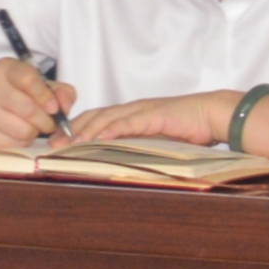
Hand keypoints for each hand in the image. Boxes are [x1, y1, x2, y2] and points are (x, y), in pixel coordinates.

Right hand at [0, 58, 77, 147]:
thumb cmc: (21, 91)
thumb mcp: (44, 83)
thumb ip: (62, 92)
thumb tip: (65, 108)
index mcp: (8, 69)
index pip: (29, 81)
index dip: (46, 97)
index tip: (55, 109)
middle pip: (28, 110)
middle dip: (46, 121)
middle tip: (51, 123)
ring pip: (22, 130)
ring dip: (35, 132)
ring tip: (35, 126)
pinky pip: (12, 143)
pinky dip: (23, 141)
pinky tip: (22, 132)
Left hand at [67, 89, 239, 147]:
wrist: (214, 114)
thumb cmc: (191, 128)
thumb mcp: (159, 138)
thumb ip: (139, 144)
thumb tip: (119, 159)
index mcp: (133, 114)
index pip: (97, 118)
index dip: (77, 129)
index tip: (60, 143)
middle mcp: (133, 109)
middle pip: (94, 115)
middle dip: (72, 130)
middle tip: (54, 145)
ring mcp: (143, 110)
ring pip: (106, 117)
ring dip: (85, 130)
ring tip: (69, 143)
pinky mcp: (154, 115)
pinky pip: (128, 122)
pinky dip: (111, 129)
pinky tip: (98, 137)